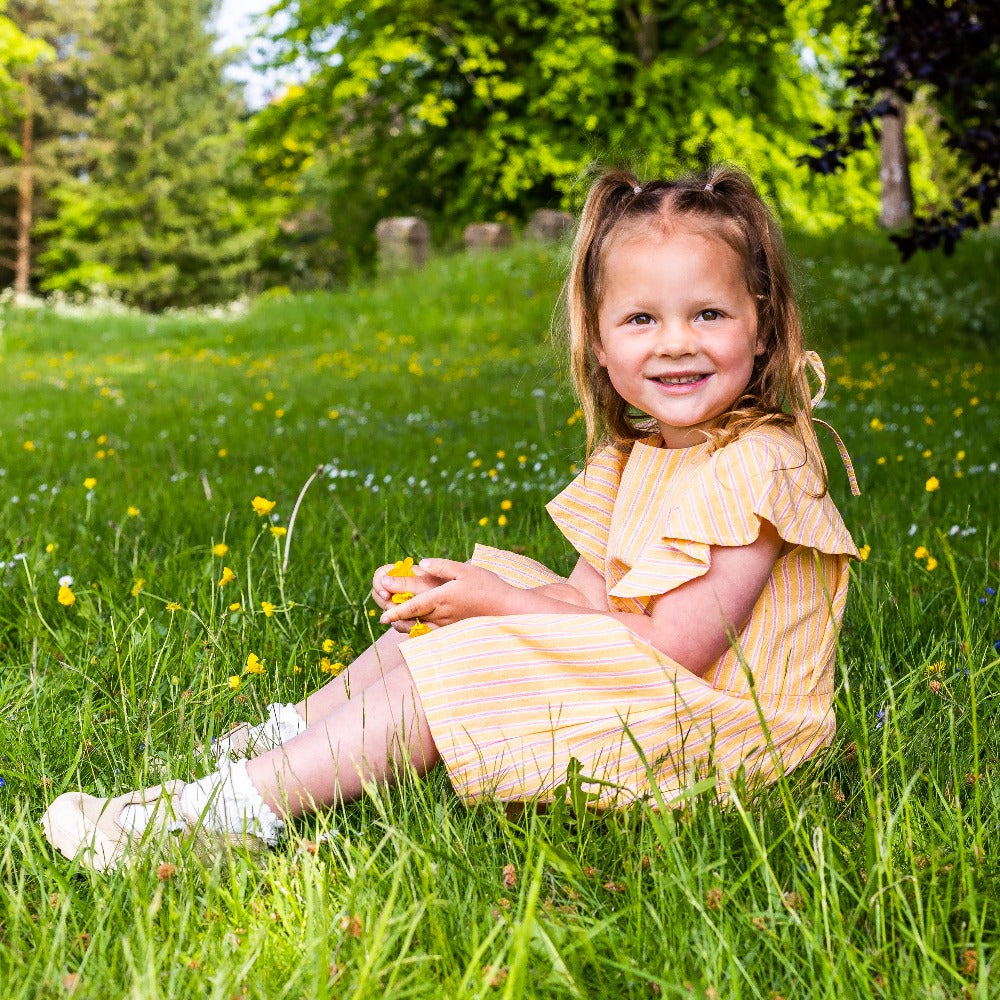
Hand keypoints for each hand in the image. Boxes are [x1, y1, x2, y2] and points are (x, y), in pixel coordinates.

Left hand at [378, 559, 513, 628]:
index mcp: (442, 597)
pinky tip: (415, 629)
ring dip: (404, 625)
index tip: (382, 596)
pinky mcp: (455, 631)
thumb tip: (421, 564)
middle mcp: (442, 614)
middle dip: (395, 614)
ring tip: (392, 622)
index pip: (412, 603)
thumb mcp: (465, 570)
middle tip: (380, 612)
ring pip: (420, 627)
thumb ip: (441, 567)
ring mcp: (448, 625)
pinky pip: (431, 634)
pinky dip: (419, 632)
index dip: (395, 602)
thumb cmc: (488, 587)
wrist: (508, 609)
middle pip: (412, 616)